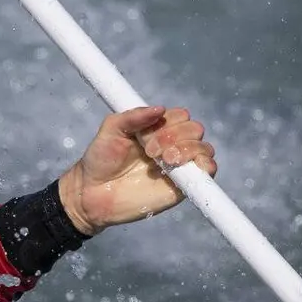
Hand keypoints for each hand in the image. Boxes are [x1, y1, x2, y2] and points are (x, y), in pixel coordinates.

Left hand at [58, 106, 217, 235]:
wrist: (93, 192)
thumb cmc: (100, 159)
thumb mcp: (111, 129)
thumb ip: (133, 116)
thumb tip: (160, 108)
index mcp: (156, 129)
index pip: (180, 116)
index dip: (167, 122)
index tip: (143, 136)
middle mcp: (172, 145)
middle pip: (195, 129)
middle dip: (174, 137)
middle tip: (150, 151)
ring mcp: (180, 165)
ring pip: (204, 148)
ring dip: (186, 149)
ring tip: (163, 161)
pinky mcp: (184, 186)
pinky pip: (208, 172)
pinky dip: (204, 165)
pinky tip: (182, 167)